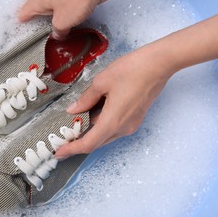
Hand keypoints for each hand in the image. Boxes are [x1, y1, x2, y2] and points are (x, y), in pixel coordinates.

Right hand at [19, 0, 136, 39]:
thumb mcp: (63, 22)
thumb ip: (58, 31)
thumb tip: (57, 35)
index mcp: (38, 0)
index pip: (24, 12)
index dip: (22, 23)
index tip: (20, 31)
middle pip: (37, 10)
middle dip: (36, 21)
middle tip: (34, 35)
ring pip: (51, 8)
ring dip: (51, 19)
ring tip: (51, 32)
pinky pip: (63, 7)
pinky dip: (63, 15)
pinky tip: (67, 23)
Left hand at [55, 46, 172, 157]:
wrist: (158, 64)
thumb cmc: (132, 70)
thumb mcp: (101, 82)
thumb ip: (86, 99)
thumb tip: (74, 110)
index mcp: (113, 121)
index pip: (88, 144)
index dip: (72, 150)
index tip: (59, 152)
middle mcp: (123, 128)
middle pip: (97, 142)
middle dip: (78, 143)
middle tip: (62, 140)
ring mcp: (131, 124)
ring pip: (105, 135)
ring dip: (90, 133)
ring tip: (73, 125)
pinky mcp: (135, 118)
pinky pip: (114, 127)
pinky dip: (100, 126)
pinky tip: (91, 115)